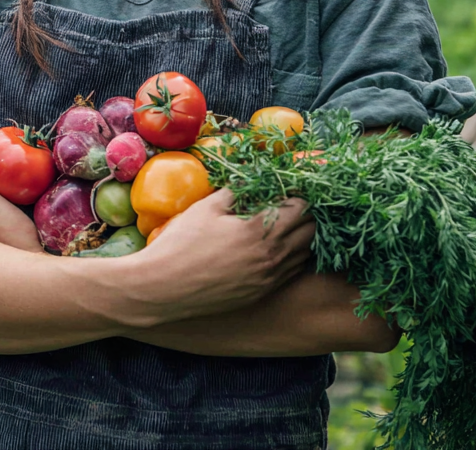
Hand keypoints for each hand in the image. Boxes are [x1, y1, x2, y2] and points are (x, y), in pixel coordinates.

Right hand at [107, 188, 315, 326]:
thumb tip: (248, 182)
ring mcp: (269, 278)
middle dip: (306, 214)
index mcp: (260, 230)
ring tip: (286, 224)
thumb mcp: (206, 207)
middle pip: (311, 231)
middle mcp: (272, 256)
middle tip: (290, 203)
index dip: (299, 194)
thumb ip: (234, 192)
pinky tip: (276, 248)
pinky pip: (291, 273)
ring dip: (302, 237)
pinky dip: (293, 257)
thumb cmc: (182, 243)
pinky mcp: (262, 293)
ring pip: (305, 254)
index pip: (300, 208)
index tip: (289, 187)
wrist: (164, 289)